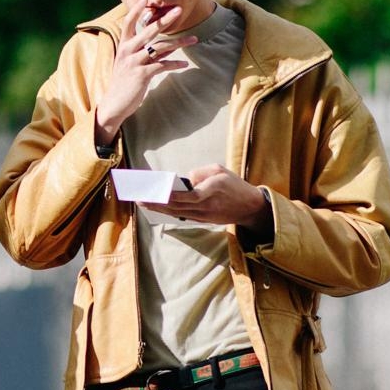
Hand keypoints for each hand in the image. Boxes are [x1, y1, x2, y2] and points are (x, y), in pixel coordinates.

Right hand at [91, 2, 199, 148]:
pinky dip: (175, 64)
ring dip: (179, 43)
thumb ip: (147, 53)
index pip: (129, 21)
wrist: (114, 104)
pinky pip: (162, 65)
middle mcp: (128, 50)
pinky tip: (184, 65)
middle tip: (179, 9)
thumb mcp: (132, 64)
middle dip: (165, 19)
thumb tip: (167, 46)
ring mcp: (134, 62)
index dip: (138, 9)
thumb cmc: (124, 83)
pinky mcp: (141, 75)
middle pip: (148, 30)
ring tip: (194, 39)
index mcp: (123, 45)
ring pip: (160, 47)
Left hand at [143, 166, 269, 229]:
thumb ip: (201, 172)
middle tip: (140, 198)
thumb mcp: (220, 169)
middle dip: (158, 202)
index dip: (173, 195)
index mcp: (214, 189)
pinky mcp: (204, 220)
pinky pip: (182, 216)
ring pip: (178, 213)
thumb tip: (184, 179)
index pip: (191, 195)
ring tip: (143, 203)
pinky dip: (168, 212)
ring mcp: (205, 215)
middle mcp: (208, 205)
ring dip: (159, 208)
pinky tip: (157, 208)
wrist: (250, 207)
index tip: (157, 191)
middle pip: (179, 206)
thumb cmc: (234, 184)